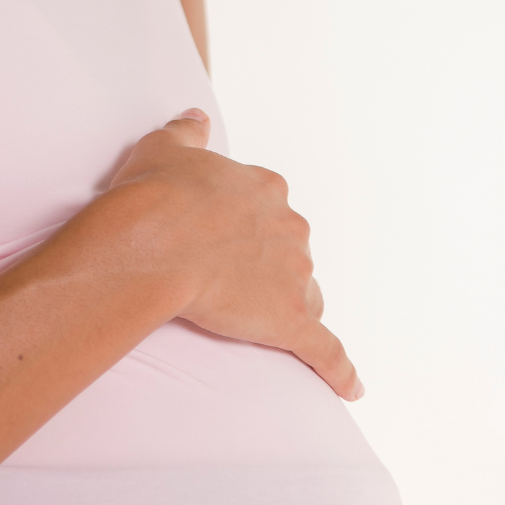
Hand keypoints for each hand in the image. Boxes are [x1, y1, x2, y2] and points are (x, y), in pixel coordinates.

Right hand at [110, 111, 359, 399]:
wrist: (154, 239)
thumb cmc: (154, 193)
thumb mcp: (165, 147)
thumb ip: (187, 132)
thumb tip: (197, 117)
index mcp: (265, 190)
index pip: (271, 211)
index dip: (249, 228)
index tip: (226, 237)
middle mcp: (289, 228)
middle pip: (293, 255)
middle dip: (271, 269)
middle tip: (232, 282)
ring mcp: (294, 276)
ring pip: (304, 297)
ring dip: (288, 308)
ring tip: (259, 325)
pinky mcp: (291, 321)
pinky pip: (326, 350)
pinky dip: (340, 370)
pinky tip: (351, 387)